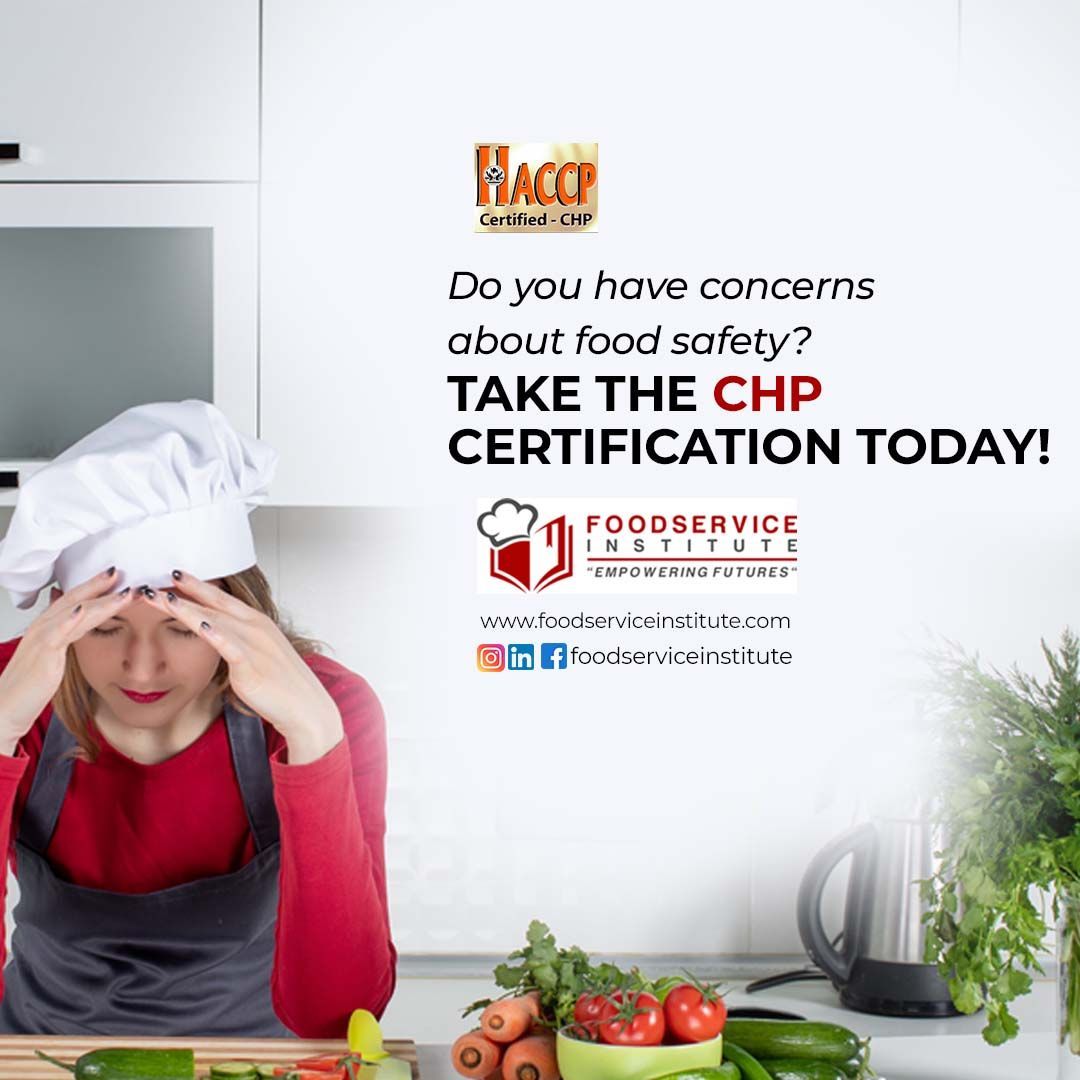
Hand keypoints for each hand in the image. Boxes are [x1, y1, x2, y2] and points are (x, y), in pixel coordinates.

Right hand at [0, 568, 135, 754]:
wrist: (5, 709)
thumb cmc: (29, 687)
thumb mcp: (52, 657)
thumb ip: (66, 639)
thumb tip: (81, 625)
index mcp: (47, 628)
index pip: (73, 601)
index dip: (93, 587)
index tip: (115, 577)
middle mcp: (43, 628)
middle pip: (74, 599)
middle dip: (98, 585)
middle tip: (120, 572)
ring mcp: (41, 639)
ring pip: (74, 612)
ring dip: (100, 600)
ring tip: (122, 590)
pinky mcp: (42, 655)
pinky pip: (56, 633)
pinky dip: (70, 619)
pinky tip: (83, 610)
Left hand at [143, 572, 343, 763]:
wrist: (305, 707)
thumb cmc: (283, 685)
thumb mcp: (259, 655)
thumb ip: (238, 643)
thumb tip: (218, 639)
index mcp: (257, 622)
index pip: (222, 599)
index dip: (198, 585)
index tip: (176, 574)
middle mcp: (256, 627)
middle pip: (214, 604)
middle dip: (185, 590)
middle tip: (157, 578)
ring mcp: (254, 644)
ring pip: (214, 620)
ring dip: (186, 609)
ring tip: (162, 599)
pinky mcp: (251, 665)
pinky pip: (229, 646)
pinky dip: (213, 633)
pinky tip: (198, 625)